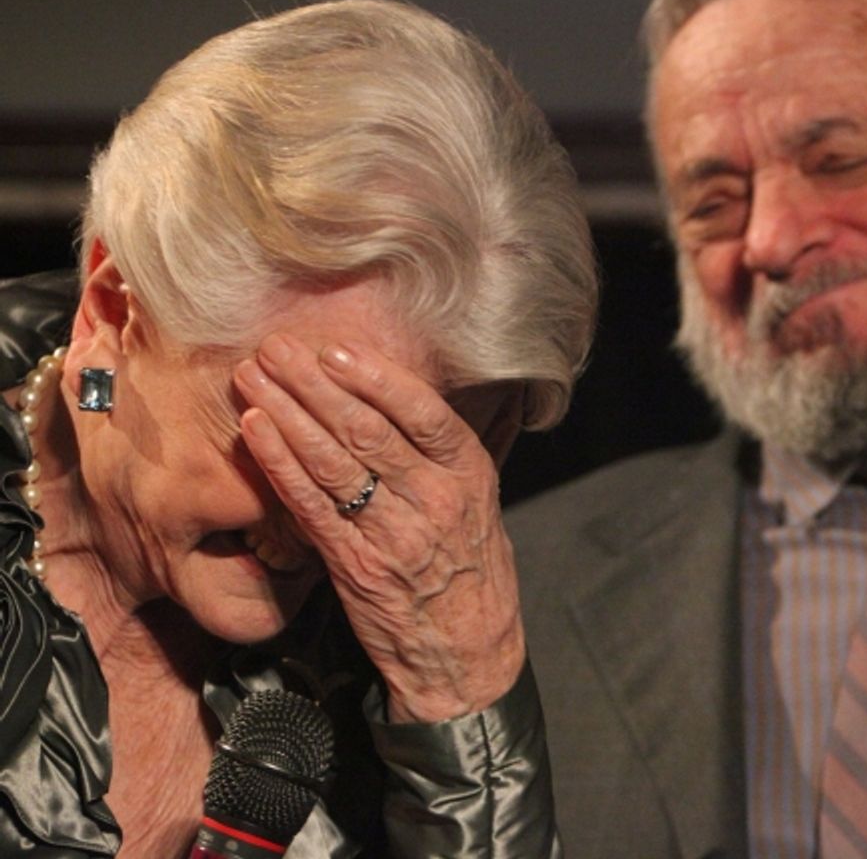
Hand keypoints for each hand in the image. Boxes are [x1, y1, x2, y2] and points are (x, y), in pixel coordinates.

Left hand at [233, 332, 525, 722]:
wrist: (467, 655)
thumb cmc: (470, 569)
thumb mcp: (477, 501)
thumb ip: (441, 454)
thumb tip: (397, 394)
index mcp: (468, 474)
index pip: (422, 412)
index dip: (375, 377)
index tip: (334, 349)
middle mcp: (434, 499)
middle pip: (367, 430)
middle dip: (314, 384)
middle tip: (276, 347)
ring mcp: (393, 534)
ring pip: (334, 463)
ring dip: (287, 414)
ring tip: (252, 377)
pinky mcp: (356, 565)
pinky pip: (312, 507)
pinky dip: (281, 466)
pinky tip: (257, 432)